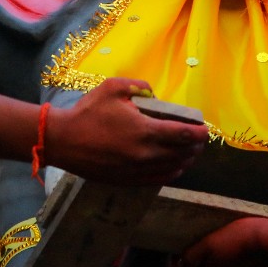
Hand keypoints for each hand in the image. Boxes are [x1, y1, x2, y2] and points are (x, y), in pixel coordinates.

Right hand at [45, 78, 207, 184]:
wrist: (62, 140)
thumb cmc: (87, 112)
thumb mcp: (113, 88)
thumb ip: (139, 86)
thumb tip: (153, 94)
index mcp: (145, 131)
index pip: (183, 134)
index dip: (198, 133)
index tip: (205, 129)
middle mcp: (146, 154)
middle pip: (181, 153)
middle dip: (194, 147)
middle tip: (199, 140)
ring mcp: (137, 170)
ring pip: (172, 168)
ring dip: (185, 160)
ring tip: (190, 153)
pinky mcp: (128, 180)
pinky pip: (157, 179)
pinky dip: (171, 173)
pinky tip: (174, 168)